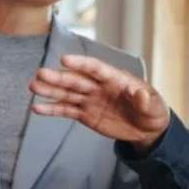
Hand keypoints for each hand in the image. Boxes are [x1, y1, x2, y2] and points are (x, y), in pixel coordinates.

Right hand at [29, 54, 170, 152]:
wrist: (147, 129)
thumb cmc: (153, 111)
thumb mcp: (155, 107)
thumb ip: (146, 101)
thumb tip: (140, 94)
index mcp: (116, 78)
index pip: (95, 68)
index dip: (81, 64)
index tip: (64, 60)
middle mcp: (99, 86)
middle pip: (77, 80)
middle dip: (59, 77)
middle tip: (41, 74)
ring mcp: (90, 99)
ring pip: (67, 93)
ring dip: (50, 90)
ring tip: (33, 87)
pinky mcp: (85, 114)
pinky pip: (66, 110)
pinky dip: (52, 109)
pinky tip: (37, 108)